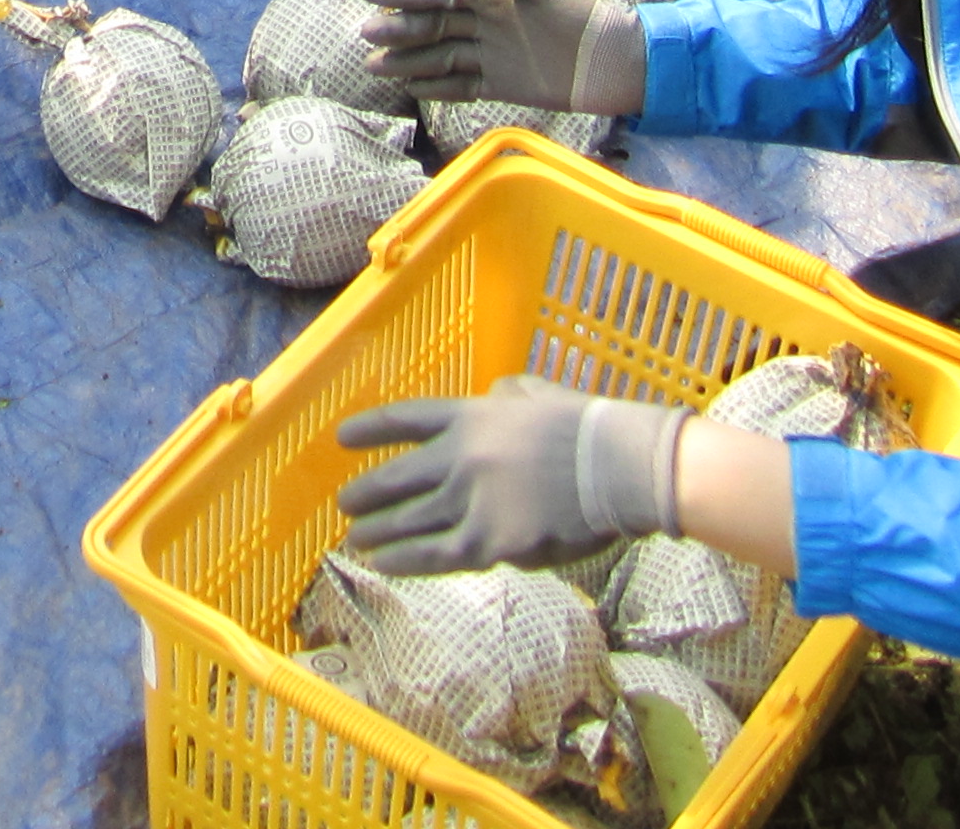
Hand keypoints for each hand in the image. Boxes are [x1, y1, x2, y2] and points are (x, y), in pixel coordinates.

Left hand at [334, 378, 685, 573]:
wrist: (617, 468)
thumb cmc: (587, 430)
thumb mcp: (538, 394)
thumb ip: (507, 398)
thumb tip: (494, 398)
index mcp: (470, 416)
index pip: (406, 420)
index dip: (371, 429)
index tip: (342, 438)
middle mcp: (458, 456)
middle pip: (397, 477)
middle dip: (366, 493)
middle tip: (345, 503)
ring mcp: (470, 500)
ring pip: (409, 521)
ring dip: (377, 532)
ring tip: (356, 540)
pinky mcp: (488, 541)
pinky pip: (434, 555)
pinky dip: (403, 560)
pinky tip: (383, 564)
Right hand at [353, 0, 646, 113]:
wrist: (621, 58)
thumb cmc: (585, 12)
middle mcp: (485, 21)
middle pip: (432, 23)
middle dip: (398, 27)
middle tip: (365, 33)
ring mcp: (492, 53)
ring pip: (440, 55)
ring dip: (408, 60)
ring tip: (374, 66)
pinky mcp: (504, 84)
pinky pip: (462, 85)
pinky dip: (437, 87)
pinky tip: (412, 89)